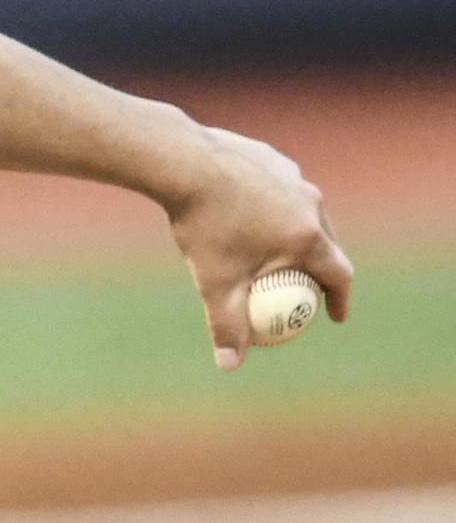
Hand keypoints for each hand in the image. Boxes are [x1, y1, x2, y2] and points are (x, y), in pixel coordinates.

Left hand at [162, 126, 354, 370]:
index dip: (340, 299)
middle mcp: (310, 203)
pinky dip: (274, 203)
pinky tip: (253, 210)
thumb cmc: (202, 225)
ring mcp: (293, 176)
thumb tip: (230, 365)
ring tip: (284, 246)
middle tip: (309, 284)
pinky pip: (280, 188)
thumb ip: (226, 325)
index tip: (334, 315)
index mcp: (308, 236)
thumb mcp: (214, 282)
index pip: (339, 274)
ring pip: (305, 210)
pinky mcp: (272, 157)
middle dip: (323, 266)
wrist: (183, 162)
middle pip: (327, 241)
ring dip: (300, 230)